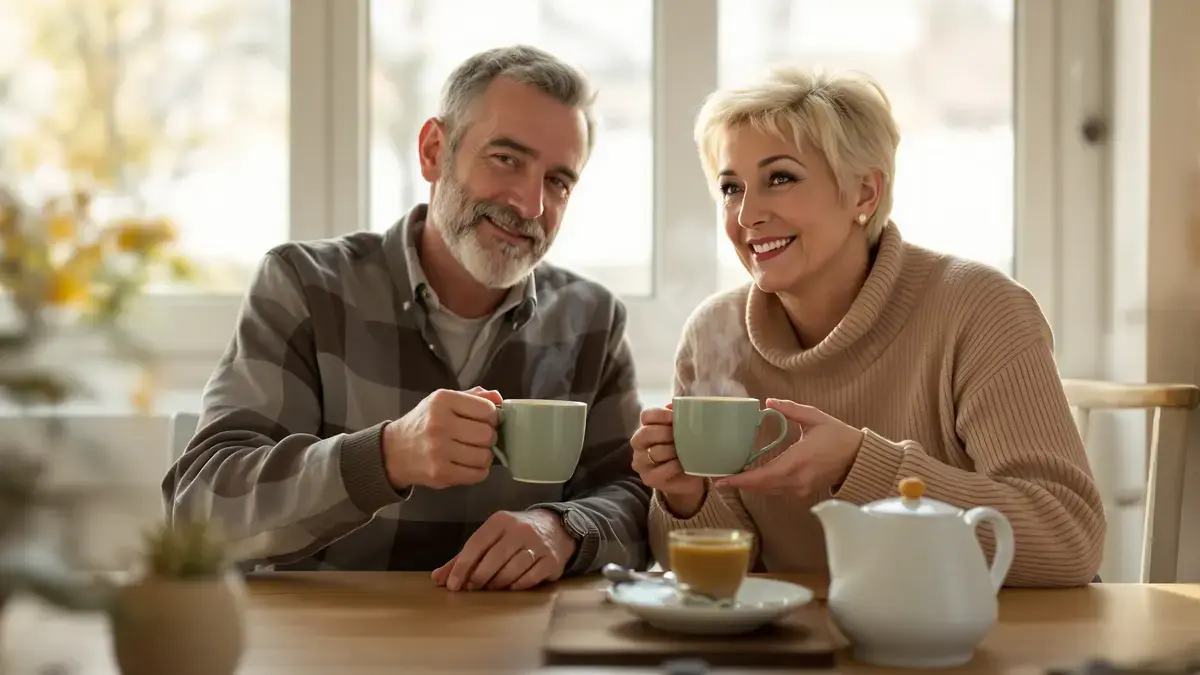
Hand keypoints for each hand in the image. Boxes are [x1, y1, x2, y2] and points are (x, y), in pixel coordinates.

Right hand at [382, 386, 503, 489]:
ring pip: (484, 456)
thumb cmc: (424, 423)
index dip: (492, 416)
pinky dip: (479, 470)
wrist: (394, 451)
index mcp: (442, 401)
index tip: (485, 420)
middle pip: (487, 434)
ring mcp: (439, 451)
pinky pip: (477, 475)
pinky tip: (469, 463)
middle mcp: (439, 424)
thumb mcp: (443, 402)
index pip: (487, 409)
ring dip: (485, 455)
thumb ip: (472, 397)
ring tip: (474, 451)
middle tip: (480, 438)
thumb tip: (498, 397)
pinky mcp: (440, 474)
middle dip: (489, 437)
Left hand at [431, 510, 575, 590]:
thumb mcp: (491, 537)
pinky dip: (516, 585)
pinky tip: (510, 586)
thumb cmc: (515, 535)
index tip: (453, 584)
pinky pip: (529, 578)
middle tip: (472, 588)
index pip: (476, 544)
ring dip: (497, 583)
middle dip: (479, 577)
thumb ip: (464, 557)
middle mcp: (520, 529)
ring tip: (491, 587)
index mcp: (501, 520)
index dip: (462, 566)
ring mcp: (538, 544)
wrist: (556, 527)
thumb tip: (438, 578)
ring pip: (512, 570)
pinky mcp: (551, 560)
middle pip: (494, 558)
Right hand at [630, 405, 705, 515]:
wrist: (688, 477)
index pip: (646, 415)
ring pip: (655, 452)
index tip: (676, 417)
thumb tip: (675, 404)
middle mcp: (639, 444)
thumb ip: (679, 417)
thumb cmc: (684, 449)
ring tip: (685, 451)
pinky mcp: (648, 479)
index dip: (661, 415)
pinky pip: (662, 470)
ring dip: (673, 451)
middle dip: (667, 433)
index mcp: (646, 427)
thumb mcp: (684, 431)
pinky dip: (675, 466)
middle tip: (683, 436)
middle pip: (646, 433)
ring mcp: (641, 462)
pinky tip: (683, 464)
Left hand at [715, 399, 864, 498]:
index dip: (741, 480)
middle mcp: (796, 480)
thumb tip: (768, 402)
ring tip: (731, 478)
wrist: (859, 458)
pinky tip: (752, 478)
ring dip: (750, 485)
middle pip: (761, 487)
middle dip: (739, 484)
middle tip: (718, 479)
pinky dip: (763, 486)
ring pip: (768, 491)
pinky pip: (778, 491)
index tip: (722, 480)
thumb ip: (790, 409)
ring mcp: (800, 490)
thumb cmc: (838, 436)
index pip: (763, 476)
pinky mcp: (803, 493)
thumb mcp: (814, 418)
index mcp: (797, 461)